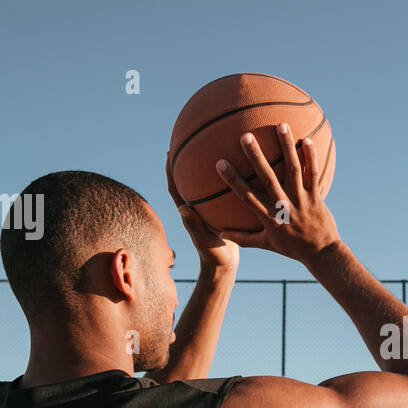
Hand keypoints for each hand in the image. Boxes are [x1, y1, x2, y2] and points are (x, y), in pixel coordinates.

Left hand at [166, 153, 239, 273]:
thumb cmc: (214, 255)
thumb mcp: (205, 240)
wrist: (224, 266)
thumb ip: (194, 226)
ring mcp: (208, 211)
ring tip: (212, 149)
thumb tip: (182, 208)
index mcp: (190, 213)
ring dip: (205, 168)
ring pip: (204, 185)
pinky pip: (222, 193)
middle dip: (184, 162)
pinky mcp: (221, 214)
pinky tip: (238, 170)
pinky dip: (226, 181)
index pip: (175, 188)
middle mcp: (197, 208)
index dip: (170, 171)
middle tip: (185, 142)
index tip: (169, 152)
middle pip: (187, 181)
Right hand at [210, 123, 341, 264]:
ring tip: (281, 126)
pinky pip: (314, 174)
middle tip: (245, 136)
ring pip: (293, 170)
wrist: (321, 253)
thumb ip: (242, 238)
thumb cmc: (291, 248)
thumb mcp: (265, 244)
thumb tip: (219, 232)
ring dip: (287, 147)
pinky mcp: (317, 196)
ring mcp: (301, 200)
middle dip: (256, 157)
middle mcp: (284, 206)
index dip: (233, 180)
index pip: (247, 196)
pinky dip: (311, 156)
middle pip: (268, 178)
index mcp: (269, 217)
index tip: (220, 163)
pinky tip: (307, 139)